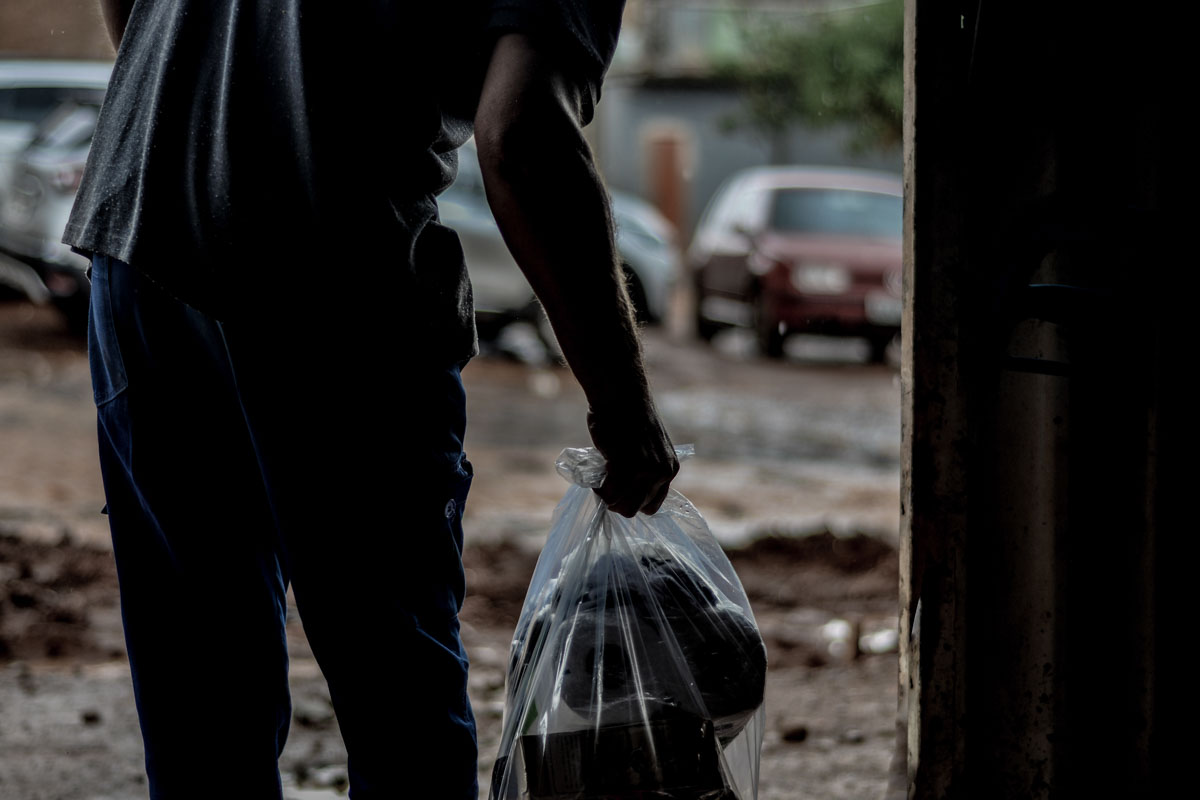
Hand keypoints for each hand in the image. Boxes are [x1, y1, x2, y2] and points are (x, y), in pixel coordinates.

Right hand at [587, 400, 678, 517]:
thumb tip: (628, 490)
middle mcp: (662, 473)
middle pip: (635, 509)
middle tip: (605, 486)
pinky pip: (608, 492)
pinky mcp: (625, 466)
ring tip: (600, 480)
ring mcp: (644, 471)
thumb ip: (645, 468)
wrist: (622, 395)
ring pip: (622, 506)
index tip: (620, 491)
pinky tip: (596, 475)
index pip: (653, 505)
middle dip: (617, 502)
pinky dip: (599, 488)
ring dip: (607, 497)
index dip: (633, 501)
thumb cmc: (629, 417)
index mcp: (670, 469)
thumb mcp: (649, 448)